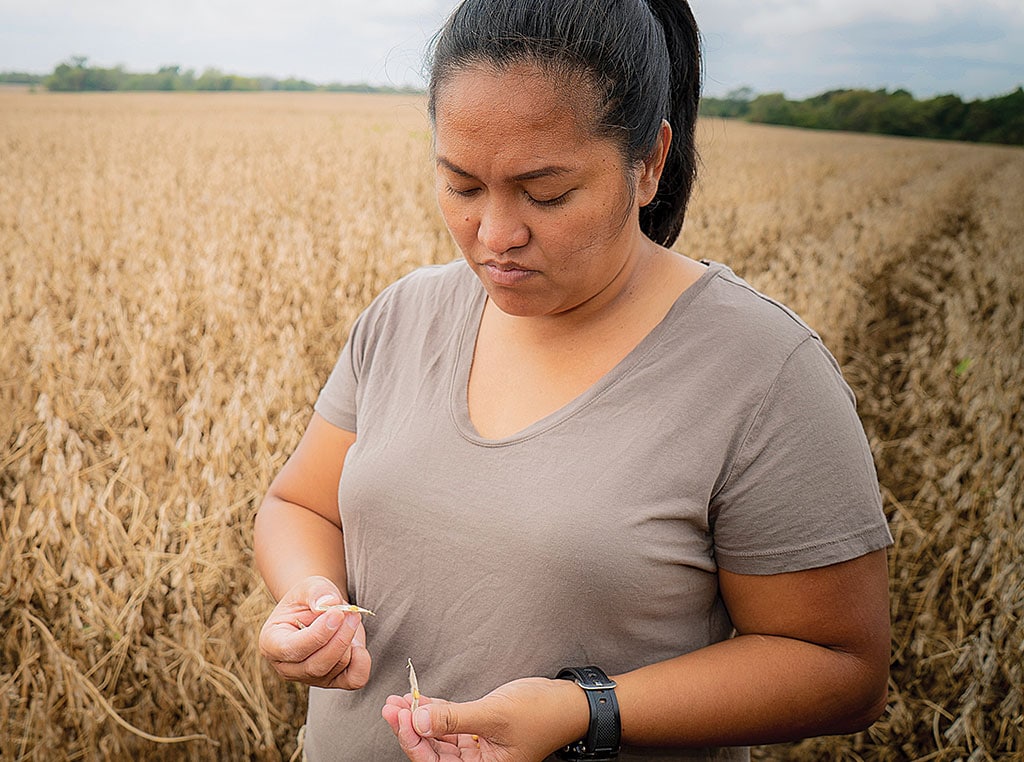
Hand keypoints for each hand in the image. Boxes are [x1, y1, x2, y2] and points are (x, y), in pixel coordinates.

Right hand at [258, 575, 371, 688]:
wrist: (320, 610)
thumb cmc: (310, 598)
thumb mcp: (309, 586)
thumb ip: (317, 592)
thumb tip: (330, 603)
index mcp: (271, 642)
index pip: (292, 649)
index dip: (318, 634)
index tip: (337, 614)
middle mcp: (287, 667)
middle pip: (316, 665)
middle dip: (339, 638)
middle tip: (351, 614)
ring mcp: (309, 678)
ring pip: (335, 669)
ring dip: (349, 642)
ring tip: (351, 618)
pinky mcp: (333, 681)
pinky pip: (353, 680)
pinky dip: (362, 663)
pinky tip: (358, 644)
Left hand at [381, 677, 588, 761]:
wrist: (569, 702)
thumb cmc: (541, 713)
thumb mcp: (494, 714)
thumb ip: (455, 719)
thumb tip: (418, 721)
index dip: (413, 739)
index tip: (400, 715)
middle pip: (432, 751)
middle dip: (410, 727)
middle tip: (391, 706)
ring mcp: (479, 748)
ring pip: (439, 736)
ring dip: (419, 718)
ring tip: (399, 700)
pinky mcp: (481, 731)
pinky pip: (451, 724)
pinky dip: (435, 711)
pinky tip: (420, 700)